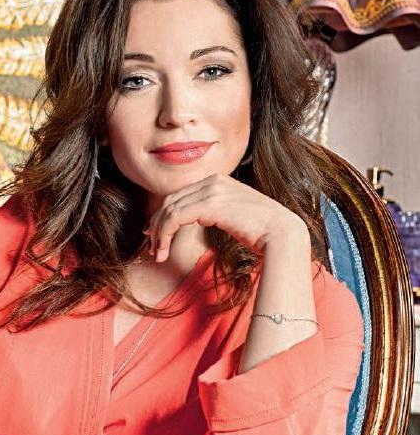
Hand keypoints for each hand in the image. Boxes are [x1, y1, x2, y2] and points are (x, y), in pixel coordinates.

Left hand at [146, 174, 305, 261]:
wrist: (281, 233)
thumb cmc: (260, 231)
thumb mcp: (231, 214)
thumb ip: (213, 211)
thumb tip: (196, 218)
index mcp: (217, 180)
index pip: (179, 196)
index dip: (162, 216)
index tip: (155, 235)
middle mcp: (212, 180)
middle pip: (170, 201)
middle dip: (157, 225)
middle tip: (152, 247)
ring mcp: (212, 190)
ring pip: (169, 210)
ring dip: (159, 235)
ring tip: (157, 254)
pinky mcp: (210, 204)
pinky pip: (175, 218)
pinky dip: (164, 235)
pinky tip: (164, 251)